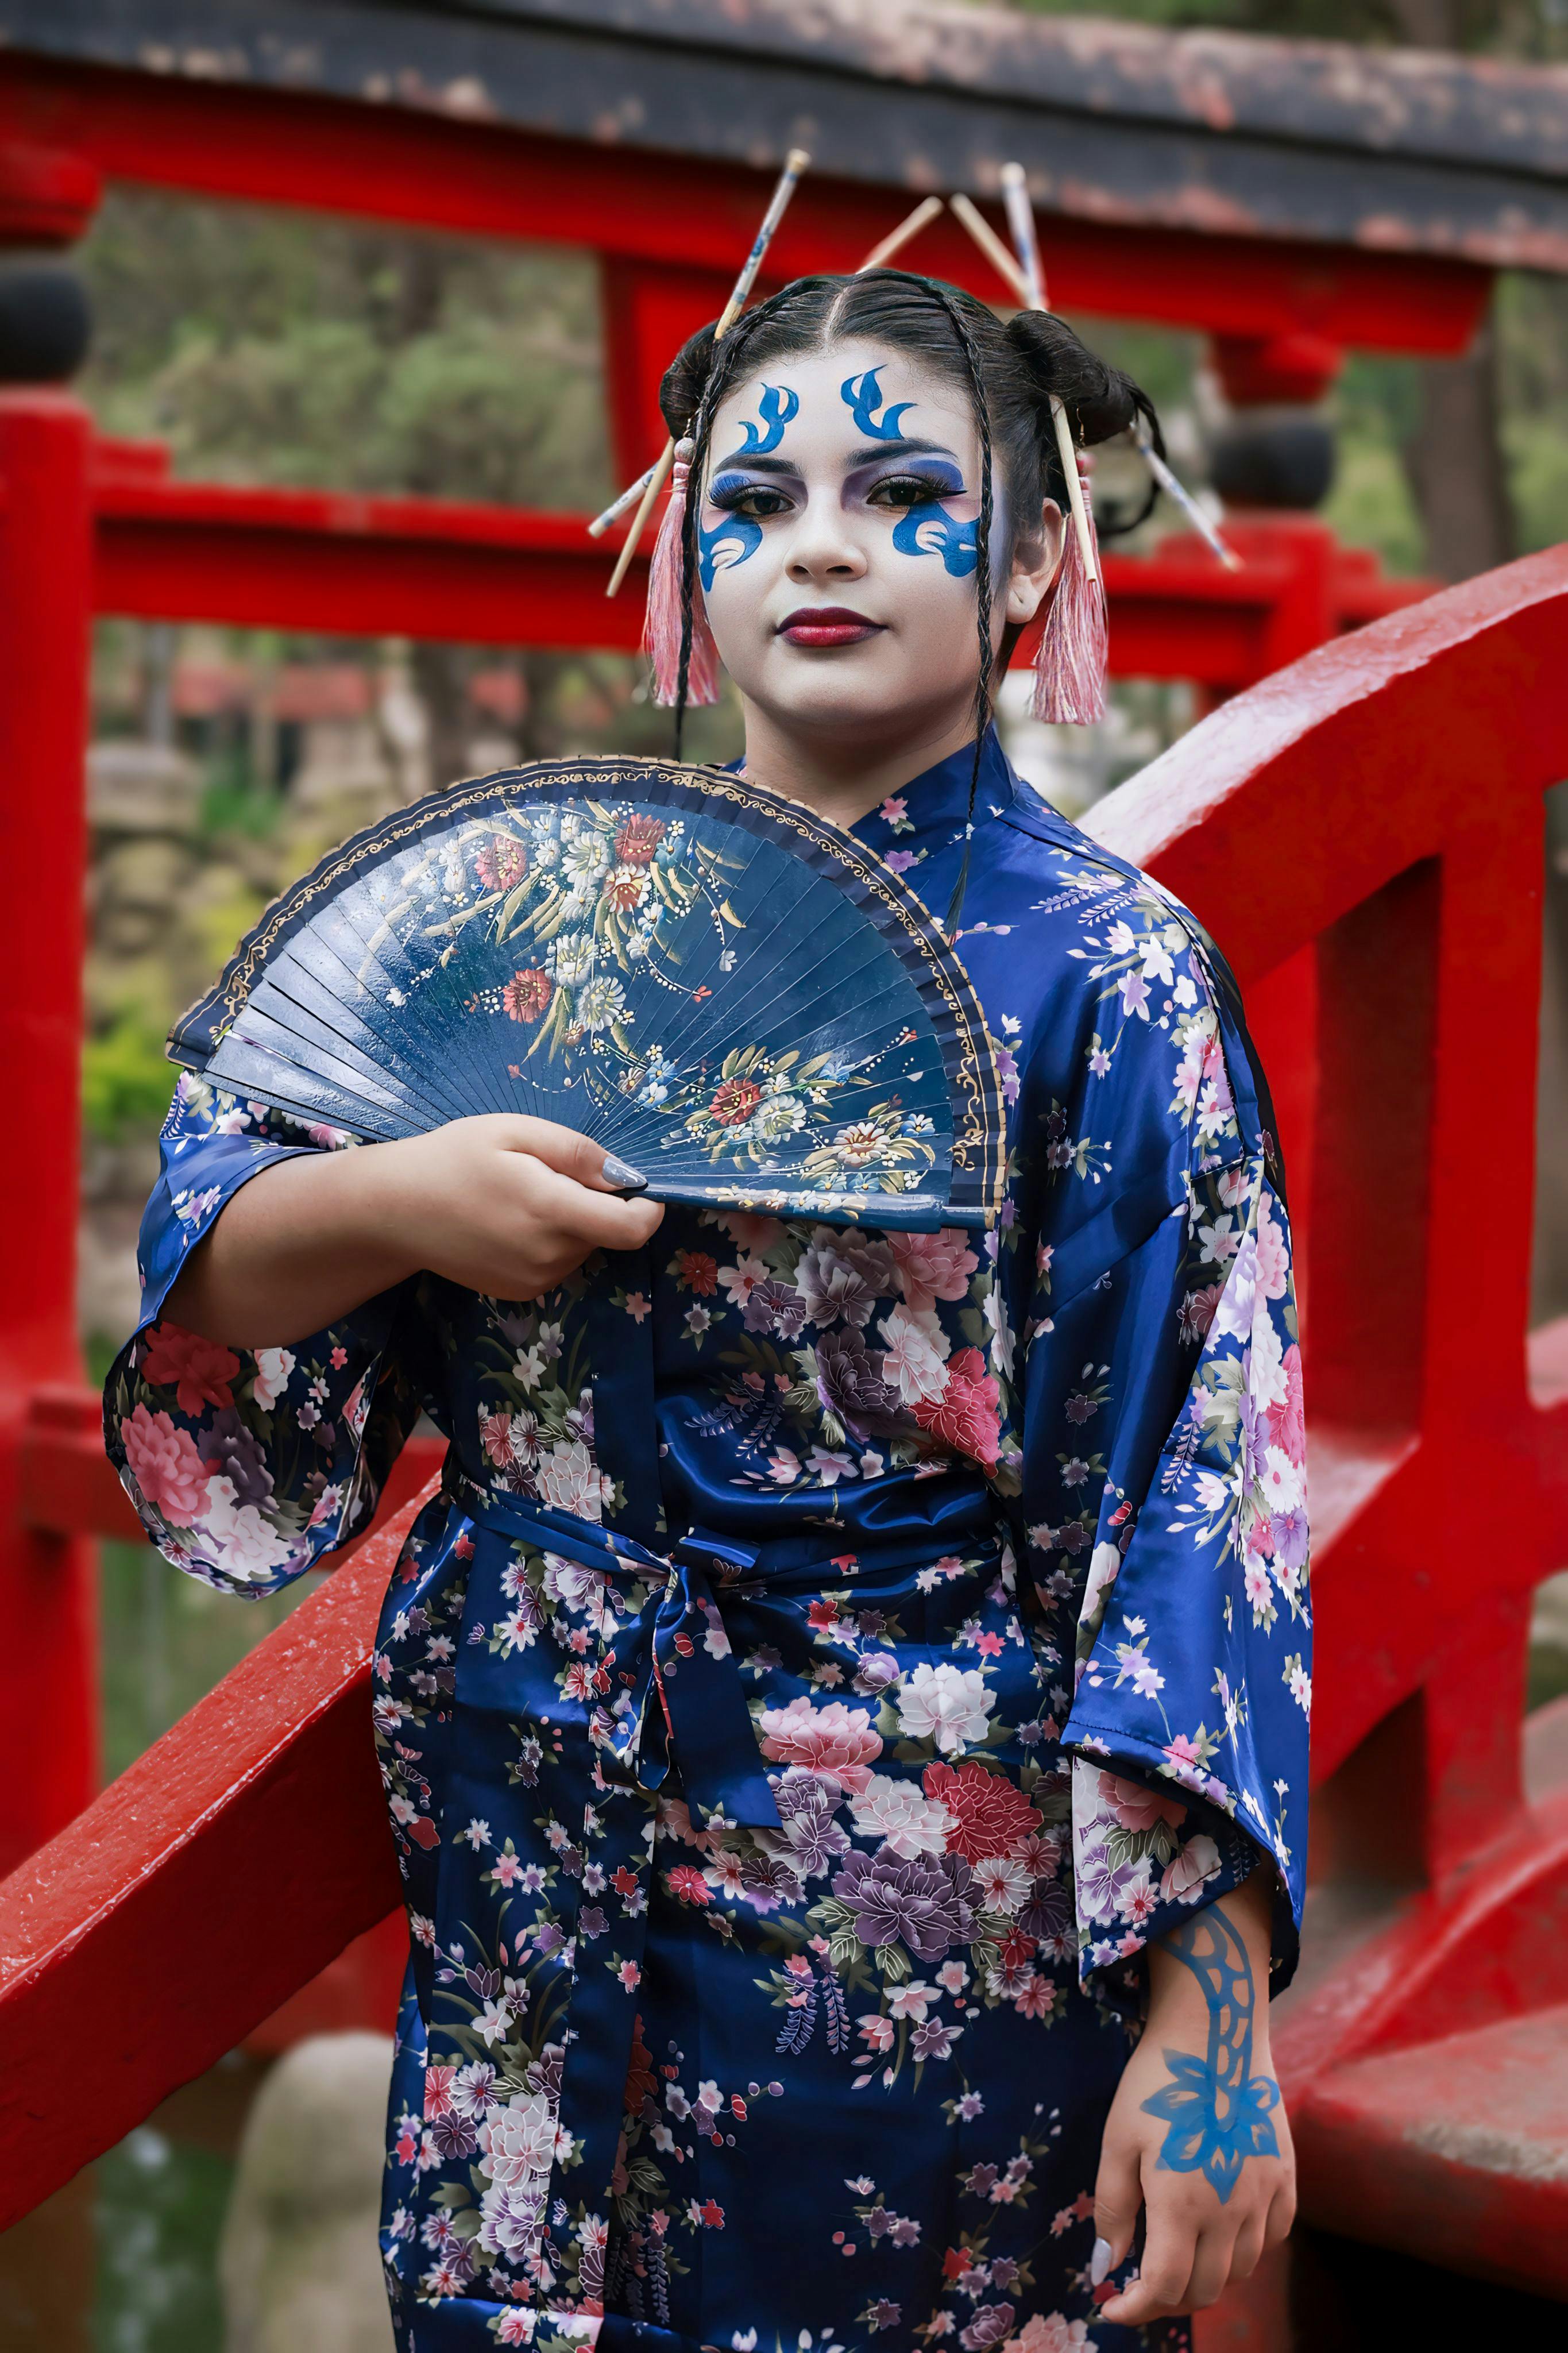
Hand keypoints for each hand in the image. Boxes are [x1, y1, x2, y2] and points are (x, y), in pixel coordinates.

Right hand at [385, 1115, 664, 1298]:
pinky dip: (551, 1242)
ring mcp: (533, 1280)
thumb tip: (626, 1175)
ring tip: (522, 1197)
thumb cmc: (453, 1158)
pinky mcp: (520, 1293)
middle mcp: (547, 1255)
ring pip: (582, 1248)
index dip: (650, 1211)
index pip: (630, 1229)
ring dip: (572, 1223)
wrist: (395, 1210)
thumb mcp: (515, 1131)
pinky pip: (558, 1264)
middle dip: (595, 1204)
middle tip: (547, 1175)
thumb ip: (577, 1152)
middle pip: (605, 1233)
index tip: (644, 1190)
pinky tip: (511, 1223)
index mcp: (549, 1210)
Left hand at [1091, 1898, 1294, 2323]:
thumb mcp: (1118, 2141)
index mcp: (1183, 2205)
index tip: (1113, 2307)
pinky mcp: (1286, 2176)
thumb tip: (1109, 2266)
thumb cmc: (1157, 2082)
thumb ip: (1114, 2209)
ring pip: (1241, 2269)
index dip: (1136, 2310)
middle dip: (1169, 2298)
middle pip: (1206, 2288)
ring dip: (1208, 2275)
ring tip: (1180, 2255)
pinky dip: (1248, 2248)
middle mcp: (1231, 2211)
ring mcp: (1265, 2195)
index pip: (1165, 2288)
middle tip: (1142, 2284)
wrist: (1215, 2030)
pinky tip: (1223, 2229)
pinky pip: (1273, 2236)